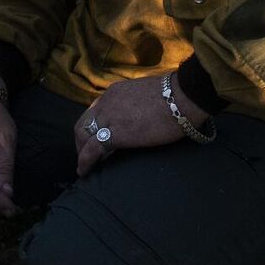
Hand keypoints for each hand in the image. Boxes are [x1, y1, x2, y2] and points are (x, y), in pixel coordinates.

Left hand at [74, 75, 200, 175]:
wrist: (182, 97)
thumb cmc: (176, 96)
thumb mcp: (148, 95)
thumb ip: (139, 104)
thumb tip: (144, 114)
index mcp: (116, 92)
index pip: (96, 110)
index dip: (93, 126)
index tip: (96, 137)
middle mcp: (107, 103)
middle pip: (83, 123)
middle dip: (81, 140)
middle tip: (86, 154)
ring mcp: (109, 118)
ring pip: (83, 136)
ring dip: (81, 152)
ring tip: (85, 166)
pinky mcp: (114, 134)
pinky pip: (91, 150)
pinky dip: (84, 162)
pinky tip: (84, 171)